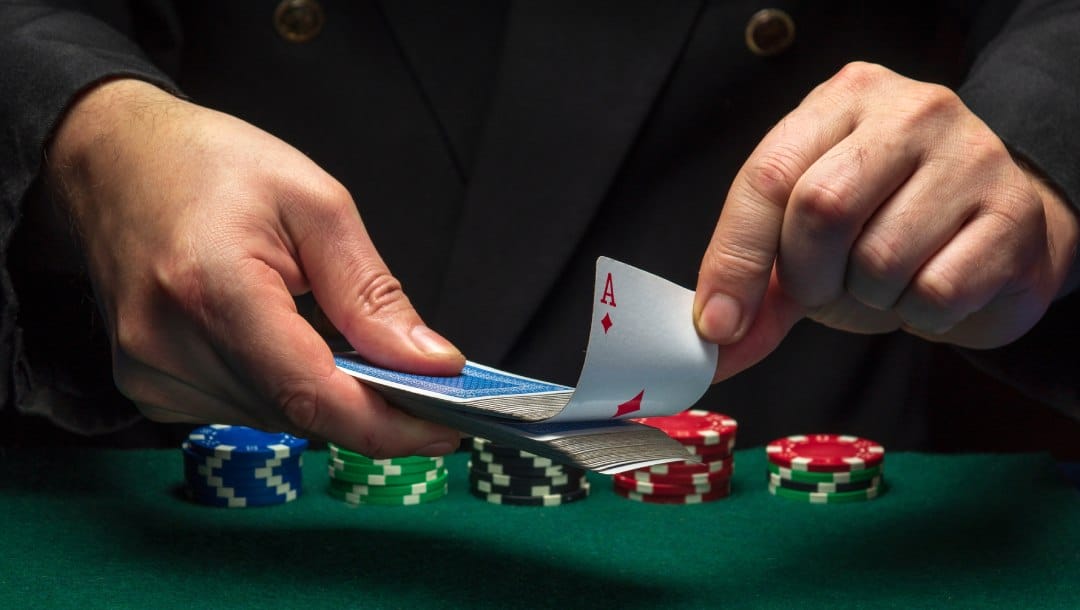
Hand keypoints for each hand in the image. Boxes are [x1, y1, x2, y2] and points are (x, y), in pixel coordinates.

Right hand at [47, 79, 464, 455]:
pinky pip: (239, 410)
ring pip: (273, 420)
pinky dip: (283, 391)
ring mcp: (150, 372)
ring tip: (356, 355)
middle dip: (369, 411)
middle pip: (297, 416)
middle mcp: (169, 345)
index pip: (311, 395)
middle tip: (422, 388)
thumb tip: (429, 363)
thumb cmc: (211, 165)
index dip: (386, 427)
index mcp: (213, 290)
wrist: (112, 160)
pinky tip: (291, 348)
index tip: (445, 430)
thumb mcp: (315, 204)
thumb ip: (371, 292)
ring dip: (325, 399)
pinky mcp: (146, 385)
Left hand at [694, 62, 1078, 380]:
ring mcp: (971, 155)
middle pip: (821, 207)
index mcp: (842, 101)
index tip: (716, 323)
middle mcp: (909, 112)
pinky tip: (934, 286)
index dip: (735, 258)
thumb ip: (757, 287)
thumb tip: (713, 344)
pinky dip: (920, 314)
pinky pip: (937, 291)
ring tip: (890, 280)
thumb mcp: (810, 242)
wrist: (999, 232)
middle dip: (808, 276)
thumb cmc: (889, 228)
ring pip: (880, 259)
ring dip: (869, 298)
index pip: (768, 176)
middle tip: (826, 289)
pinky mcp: (1015, 213)